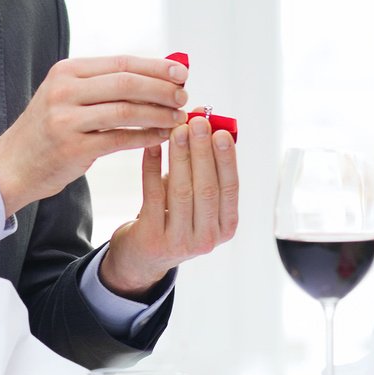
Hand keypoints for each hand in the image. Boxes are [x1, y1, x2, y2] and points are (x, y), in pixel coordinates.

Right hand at [0, 55, 189, 212]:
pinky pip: (121, 139)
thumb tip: (159, 74)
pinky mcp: (73, 148)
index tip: (183, 72)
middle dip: (162, 89)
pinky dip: (147, 137)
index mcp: (67, 71)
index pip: (122, 62)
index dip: (156, 67)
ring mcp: (66, 119)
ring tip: (178, 117)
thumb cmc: (49, 129)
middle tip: (185, 96)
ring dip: (159, 113)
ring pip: (127, 110)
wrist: (12, 166)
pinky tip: (163, 136)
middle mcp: (64, 90)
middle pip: (127, 83)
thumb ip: (105, 84)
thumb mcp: (67, 96)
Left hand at [98, 114, 239, 297]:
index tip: (221, 132)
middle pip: (207, 188)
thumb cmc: (175, 216)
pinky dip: (152, 168)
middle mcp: (208, 238)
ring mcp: (180, 242)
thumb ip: (202, 163)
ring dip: (180, 156)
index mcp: (226, 226)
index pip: (230, 188)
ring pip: (182, 191)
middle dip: (203, 152)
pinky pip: (154, 196)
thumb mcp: (195, 196)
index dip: (226, 159)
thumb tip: (202, 118)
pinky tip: (152, 146)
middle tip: (198, 123)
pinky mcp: (153, 239)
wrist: (143, 257)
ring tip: (177, 130)